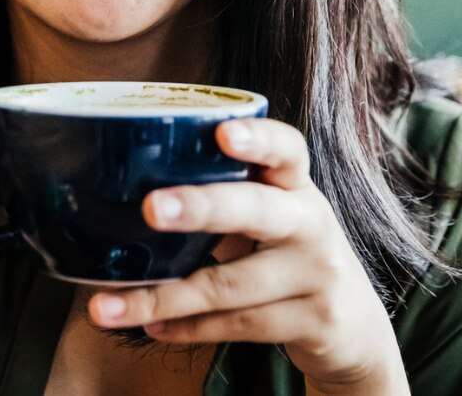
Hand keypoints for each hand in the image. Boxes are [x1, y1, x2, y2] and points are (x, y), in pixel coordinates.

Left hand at [86, 119, 408, 394]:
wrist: (353, 325)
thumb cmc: (288, 257)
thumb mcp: (270, 220)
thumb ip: (223, 200)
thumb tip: (123, 194)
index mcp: (296, 187)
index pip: (287, 149)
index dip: (258, 138)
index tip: (221, 131)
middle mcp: (312, 223)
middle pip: (257, 210)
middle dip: (201, 207)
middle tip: (151, 208)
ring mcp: (318, 274)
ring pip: (233, 285)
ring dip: (166, 297)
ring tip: (108, 307)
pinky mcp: (315, 321)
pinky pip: (240, 326)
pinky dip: (188, 328)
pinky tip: (153, 327)